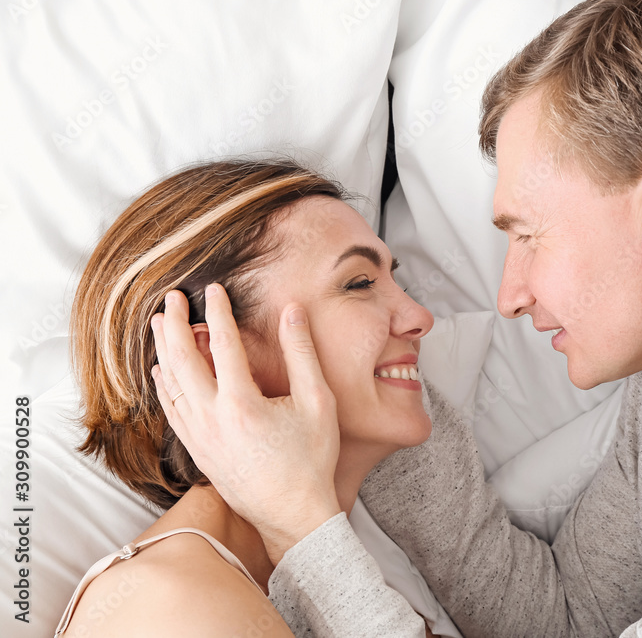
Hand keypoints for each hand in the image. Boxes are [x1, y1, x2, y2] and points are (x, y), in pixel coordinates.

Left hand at [150, 284, 340, 563]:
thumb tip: (292, 311)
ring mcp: (199, 437)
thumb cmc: (311, 460)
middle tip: (172, 298)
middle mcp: (212, 418)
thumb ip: (302, 353)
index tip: (214, 288)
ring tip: (161, 324)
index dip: (218, 311)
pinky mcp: (196, 451)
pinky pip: (171, 409)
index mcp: (241, 404)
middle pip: (182, 360)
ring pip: (170, 384)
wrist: (292, 515)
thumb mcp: (318, 402)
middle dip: (175, 324)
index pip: (223, 344)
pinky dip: (163, 385)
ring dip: (163, 349)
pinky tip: (161, 370)